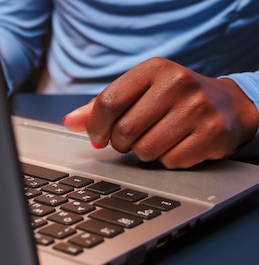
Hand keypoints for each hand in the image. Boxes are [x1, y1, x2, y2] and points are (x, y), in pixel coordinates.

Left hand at [62, 57, 258, 168]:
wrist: (228, 105)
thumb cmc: (172, 99)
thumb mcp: (139, 92)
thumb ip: (102, 106)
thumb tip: (70, 121)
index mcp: (154, 69)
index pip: (108, 102)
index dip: (96, 126)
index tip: (97, 136)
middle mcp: (178, 83)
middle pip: (124, 131)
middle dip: (121, 142)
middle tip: (132, 138)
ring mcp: (197, 109)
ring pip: (145, 150)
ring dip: (144, 153)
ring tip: (157, 139)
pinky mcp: (212, 134)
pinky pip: (169, 162)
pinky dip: (168, 160)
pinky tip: (178, 145)